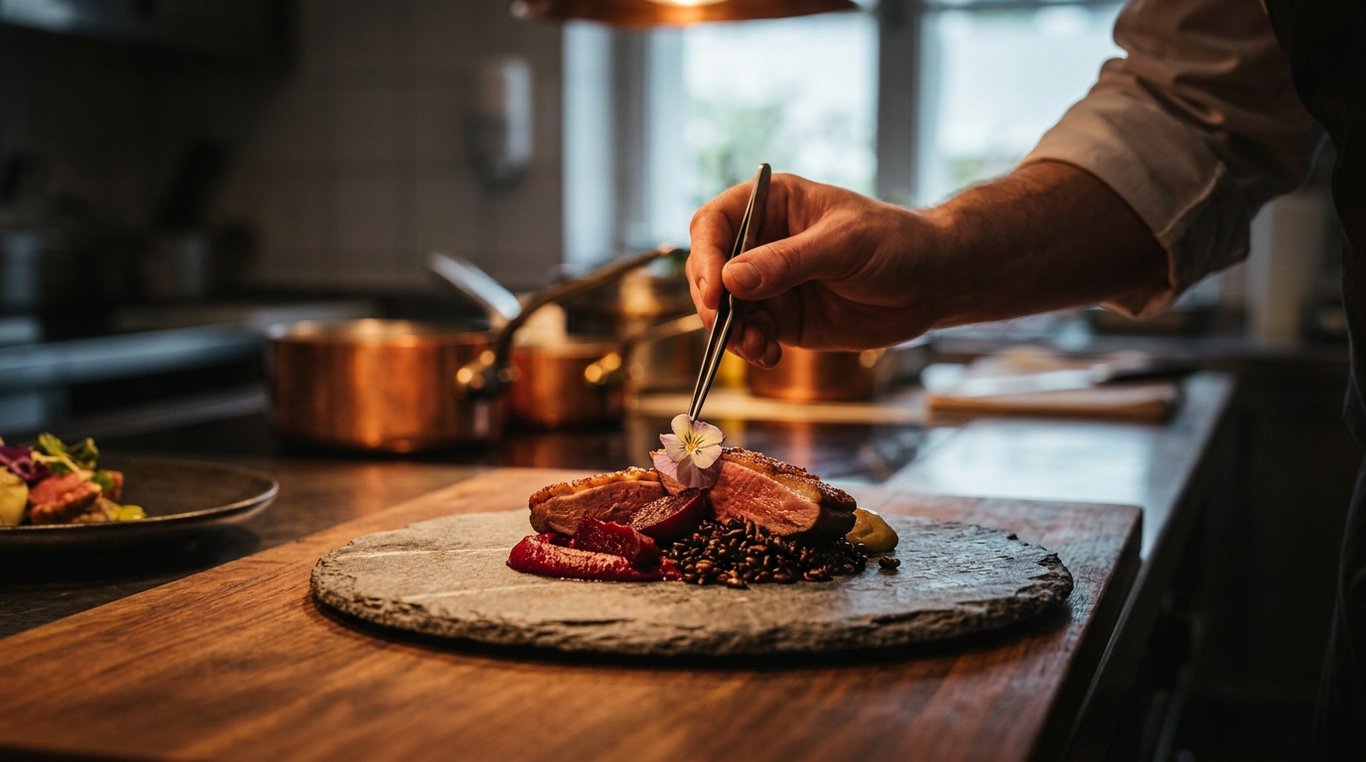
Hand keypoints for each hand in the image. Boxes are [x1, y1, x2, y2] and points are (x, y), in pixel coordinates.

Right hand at [686, 163, 1167, 368]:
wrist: (933, 283)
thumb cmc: (896, 244)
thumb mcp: (842, 246)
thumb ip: (786, 262)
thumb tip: (730, 279)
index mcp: (772, 205)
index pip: (715, 223)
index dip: (705, 254)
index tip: (713, 289)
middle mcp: (762, 242)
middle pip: (710, 269)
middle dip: (712, 301)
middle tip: (726, 327)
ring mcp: (770, 283)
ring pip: (725, 309)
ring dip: (731, 331)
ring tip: (758, 346)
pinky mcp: (783, 318)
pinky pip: (749, 334)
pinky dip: (751, 348)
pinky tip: (770, 355)